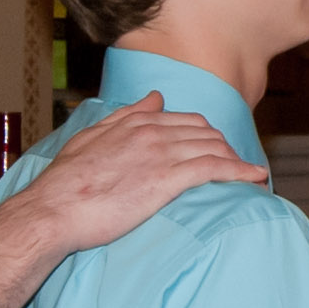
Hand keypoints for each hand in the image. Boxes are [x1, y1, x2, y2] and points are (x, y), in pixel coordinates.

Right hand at [5, 96, 264, 253]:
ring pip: (213, 148)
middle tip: (235, 165)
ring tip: (250, 175)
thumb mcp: (90, 138)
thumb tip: (154, 97)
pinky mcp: (166, 180)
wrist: (53, 210)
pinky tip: (255, 178)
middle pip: (204, 132)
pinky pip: (214, 169)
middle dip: (224, 147)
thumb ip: (125, 116)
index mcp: (134, 123)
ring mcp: (160, 154)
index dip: (205, 135)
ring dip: (236, 160)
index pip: (184, 120)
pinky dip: (240, 171)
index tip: (216, 148)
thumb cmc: (65, 183)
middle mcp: (152, 133)